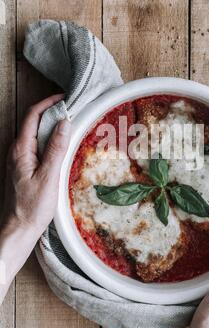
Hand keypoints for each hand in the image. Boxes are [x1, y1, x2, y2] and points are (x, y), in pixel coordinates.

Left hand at [0, 95, 70, 299]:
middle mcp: (17, 151)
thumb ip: (56, 149)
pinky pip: (37, 146)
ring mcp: (20, 159)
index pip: (32, 116)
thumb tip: (65, 124)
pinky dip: (50, 140)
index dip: (48, 103)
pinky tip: (62, 146)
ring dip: (52, 126)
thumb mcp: (48, 177)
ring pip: (36, 134)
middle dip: (52, 112)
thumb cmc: (33, 207)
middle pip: (33, 122)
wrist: (19, 229)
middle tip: (73, 110)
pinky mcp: (24, 168)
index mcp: (21, 150)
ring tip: (71, 124)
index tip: (65, 99)